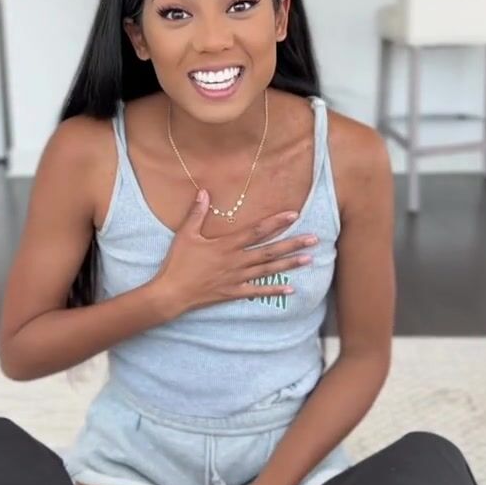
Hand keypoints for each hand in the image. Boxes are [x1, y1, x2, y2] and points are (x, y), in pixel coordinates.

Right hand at [152, 190, 317, 316]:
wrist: (172, 293)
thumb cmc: (178, 263)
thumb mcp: (185, 234)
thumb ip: (197, 213)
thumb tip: (204, 191)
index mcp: (226, 245)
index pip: (257, 231)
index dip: (276, 222)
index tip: (293, 215)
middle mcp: (236, 261)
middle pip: (270, 251)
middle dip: (293, 244)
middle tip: (314, 239)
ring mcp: (237, 278)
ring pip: (268, 269)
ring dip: (289, 264)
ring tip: (308, 259)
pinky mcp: (234, 292)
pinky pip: (258, 291)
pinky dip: (274, 289)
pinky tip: (290, 288)